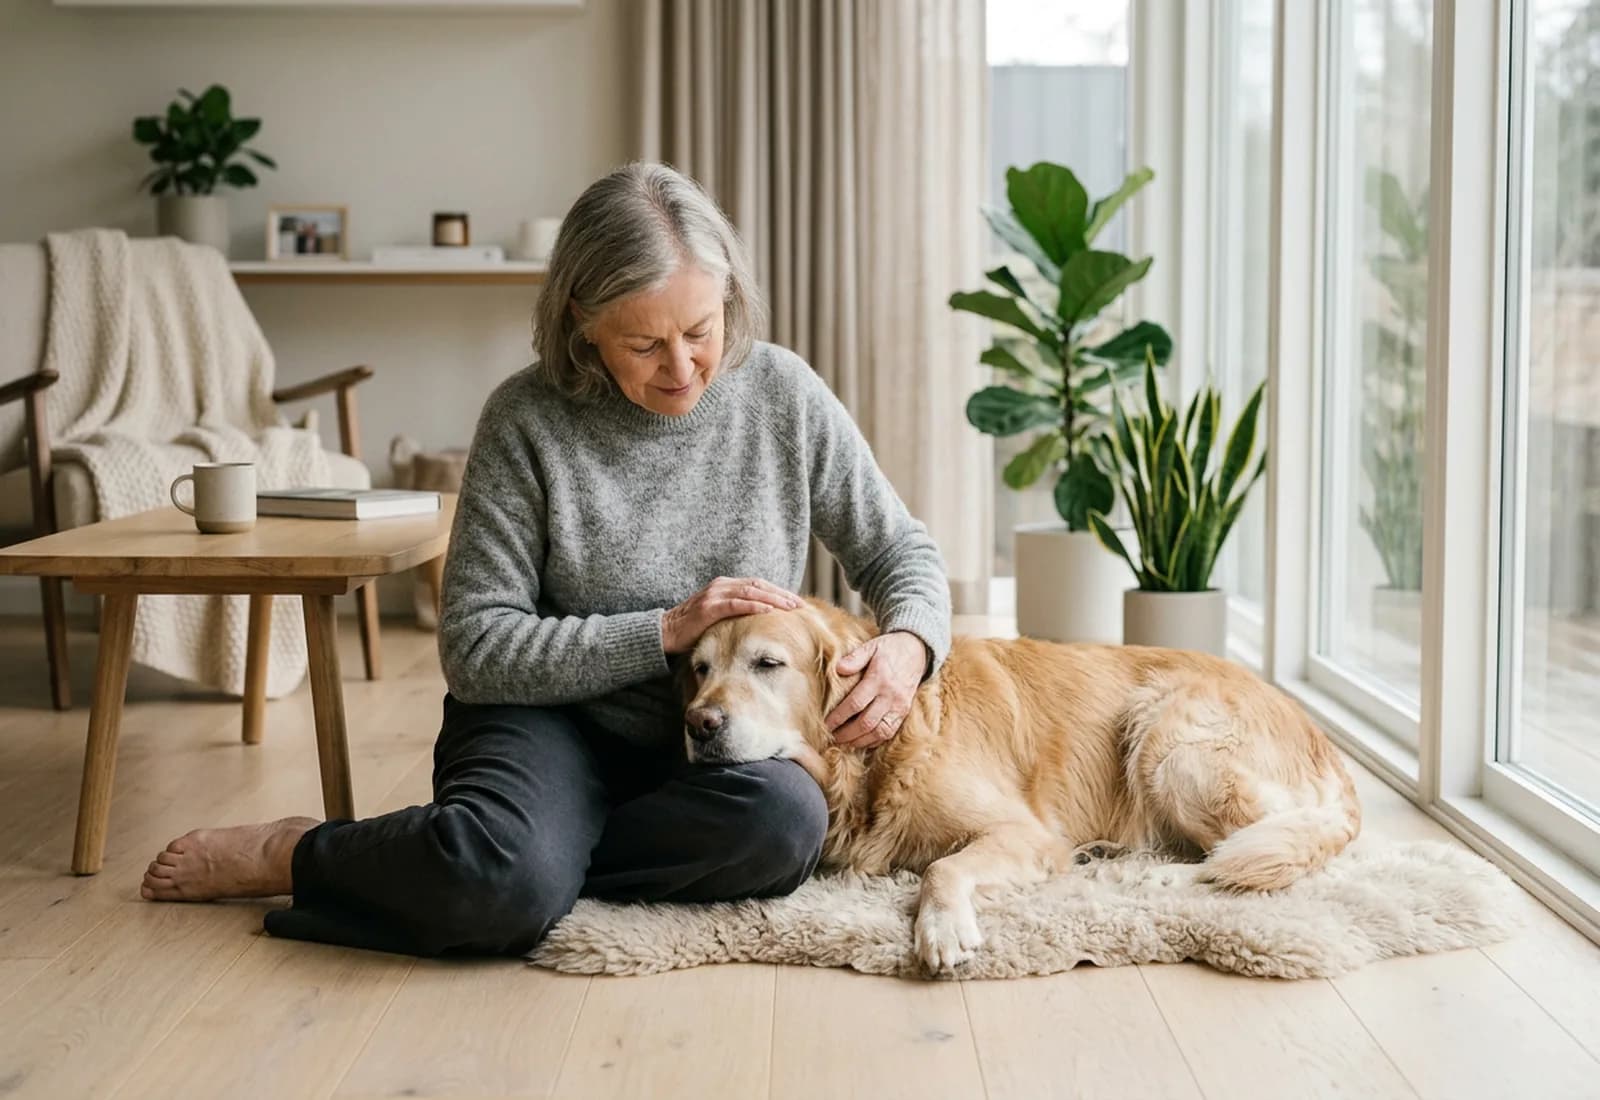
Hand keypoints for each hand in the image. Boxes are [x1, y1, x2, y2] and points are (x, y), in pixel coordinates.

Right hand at [661, 576, 801, 653]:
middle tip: (800, 604)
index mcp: (726, 585)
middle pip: (759, 585)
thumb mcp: (719, 616)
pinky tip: (769, 611)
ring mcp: (715, 594)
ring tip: (791, 607)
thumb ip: (736, 612)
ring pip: (751, 592)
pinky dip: (754, 606)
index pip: (758, 584)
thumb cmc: (694, 627)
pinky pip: (737, 604)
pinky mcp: (709, 607)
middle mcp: (722, 585)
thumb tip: (761, 620)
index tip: (796, 601)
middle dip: (781, 594)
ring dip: (774, 599)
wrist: (667, 631)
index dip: (779, 591)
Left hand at [824, 631, 927, 748]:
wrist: (918, 650)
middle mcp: (891, 695)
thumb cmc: (890, 648)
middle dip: (847, 734)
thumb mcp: (872, 646)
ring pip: (879, 732)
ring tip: (844, 744)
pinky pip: (890, 732)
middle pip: (866, 722)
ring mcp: (900, 706)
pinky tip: (861, 742)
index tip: (826, 724)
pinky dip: (875, 740)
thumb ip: (855, 657)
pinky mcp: (905, 712)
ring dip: (860, 741)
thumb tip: (839, 668)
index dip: (839, 717)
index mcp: (879, 679)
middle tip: (832, 738)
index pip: (856, 703)